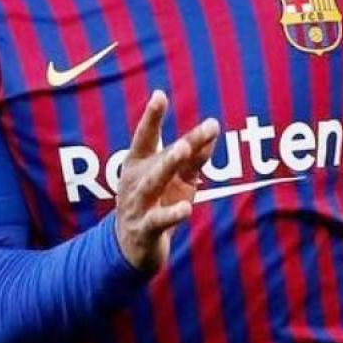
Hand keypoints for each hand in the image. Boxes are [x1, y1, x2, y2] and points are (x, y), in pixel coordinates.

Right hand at [114, 90, 219, 274]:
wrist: (131, 247)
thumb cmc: (156, 202)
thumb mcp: (175, 178)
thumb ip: (193, 157)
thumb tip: (212, 130)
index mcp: (139, 163)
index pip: (146, 137)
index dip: (151, 117)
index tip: (159, 95)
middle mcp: (136, 180)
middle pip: (159, 159)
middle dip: (176, 145)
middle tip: (194, 132)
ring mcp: (138, 205)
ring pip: (154, 184)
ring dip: (167, 166)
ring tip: (182, 151)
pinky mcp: (145, 229)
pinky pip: (159, 220)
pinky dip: (171, 214)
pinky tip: (186, 208)